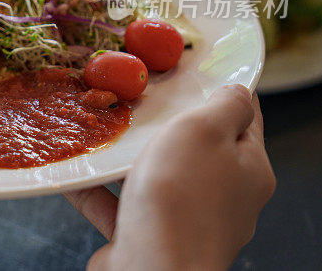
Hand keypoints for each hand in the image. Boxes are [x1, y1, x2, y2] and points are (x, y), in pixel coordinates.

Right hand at [66, 85, 274, 269]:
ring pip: (151, 176)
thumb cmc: (182, 196)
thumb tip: (237, 91)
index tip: (187, 70)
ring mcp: (182, 220)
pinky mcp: (145, 237)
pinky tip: (74, 166)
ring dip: (123, 154)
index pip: (242, 119)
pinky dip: (95, 186)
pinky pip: (118, 203)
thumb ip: (227, 105)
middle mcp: (220, 197)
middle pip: (193, 147)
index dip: (217, 91)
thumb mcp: (208, 130)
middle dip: (161, 122)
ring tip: (96, 125)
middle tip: (135, 96)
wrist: (150, 270)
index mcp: (247, 169)